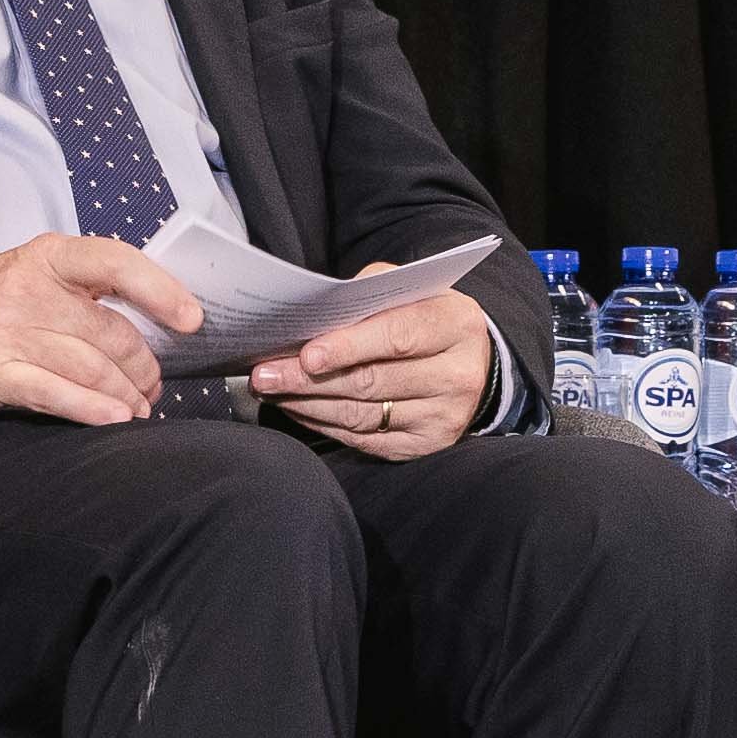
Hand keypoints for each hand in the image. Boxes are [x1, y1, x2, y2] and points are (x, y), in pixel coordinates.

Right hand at [0, 233, 194, 426]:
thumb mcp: (36, 272)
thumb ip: (87, 288)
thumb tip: (155, 320)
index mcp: (48, 257)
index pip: (115, 263)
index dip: (160, 291)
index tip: (190, 319)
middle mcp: (29, 290)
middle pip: (110, 333)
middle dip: (142, 366)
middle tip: (153, 384)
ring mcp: (8, 333)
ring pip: (90, 369)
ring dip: (125, 394)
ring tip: (138, 406)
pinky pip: (57, 396)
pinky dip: (94, 411)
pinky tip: (114, 417)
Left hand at [248, 288, 495, 461]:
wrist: (470, 363)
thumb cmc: (426, 318)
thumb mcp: (412, 292)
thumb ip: (369, 294)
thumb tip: (312, 313)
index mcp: (456, 325)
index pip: (396, 337)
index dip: (348, 347)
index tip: (306, 354)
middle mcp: (457, 376)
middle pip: (372, 381)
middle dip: (309, 379)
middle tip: (265, 374)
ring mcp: (443, 417)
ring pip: (362, 415)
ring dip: (308, 404)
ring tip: (272, 389)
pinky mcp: (424, 445)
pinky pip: (363, 440)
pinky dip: (323, 423)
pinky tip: (298, 408)